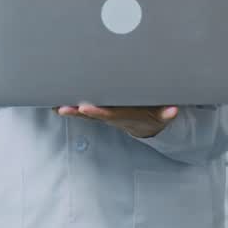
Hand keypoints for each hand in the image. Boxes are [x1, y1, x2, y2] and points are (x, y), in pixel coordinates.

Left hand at [57, 104, 178, 138]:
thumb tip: (174, 110)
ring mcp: (103, 114)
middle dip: (76, 112)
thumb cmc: (153, 115)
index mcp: (123, 116)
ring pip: (83, 113)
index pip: (108, 114)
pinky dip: (68, 107)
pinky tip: (54, 103)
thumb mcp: (162, 116)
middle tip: (62, 108)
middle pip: (91, 115)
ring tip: (53, 106)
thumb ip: (166, 113)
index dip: (97, 112)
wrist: (145, 125)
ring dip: (69, 110)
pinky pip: (81, 110)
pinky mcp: (98, 111)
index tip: (85, 108)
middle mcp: (110, 116)